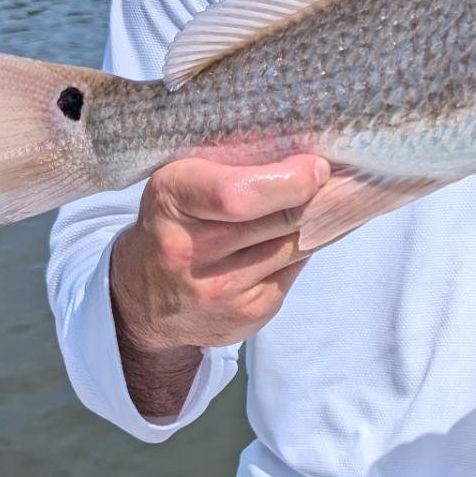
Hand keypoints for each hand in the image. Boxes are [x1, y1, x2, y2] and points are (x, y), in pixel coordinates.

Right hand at [110, 154, 329, 355]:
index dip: (289, 181)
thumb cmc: (175, 223)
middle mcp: (189, 250)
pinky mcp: (246, 315)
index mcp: (172, 200)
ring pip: (296, 246)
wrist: (142, 299)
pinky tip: (291, 241)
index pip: (237, 195)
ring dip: (316, 225)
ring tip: (321, 206)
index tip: (316, 168)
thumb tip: (310, 162)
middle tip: (333, 181)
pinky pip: (293, 272)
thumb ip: (234, 168)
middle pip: (282, 220)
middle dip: (316, 198)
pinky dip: (301, 252)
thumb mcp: (182, 183)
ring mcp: (219, 290)